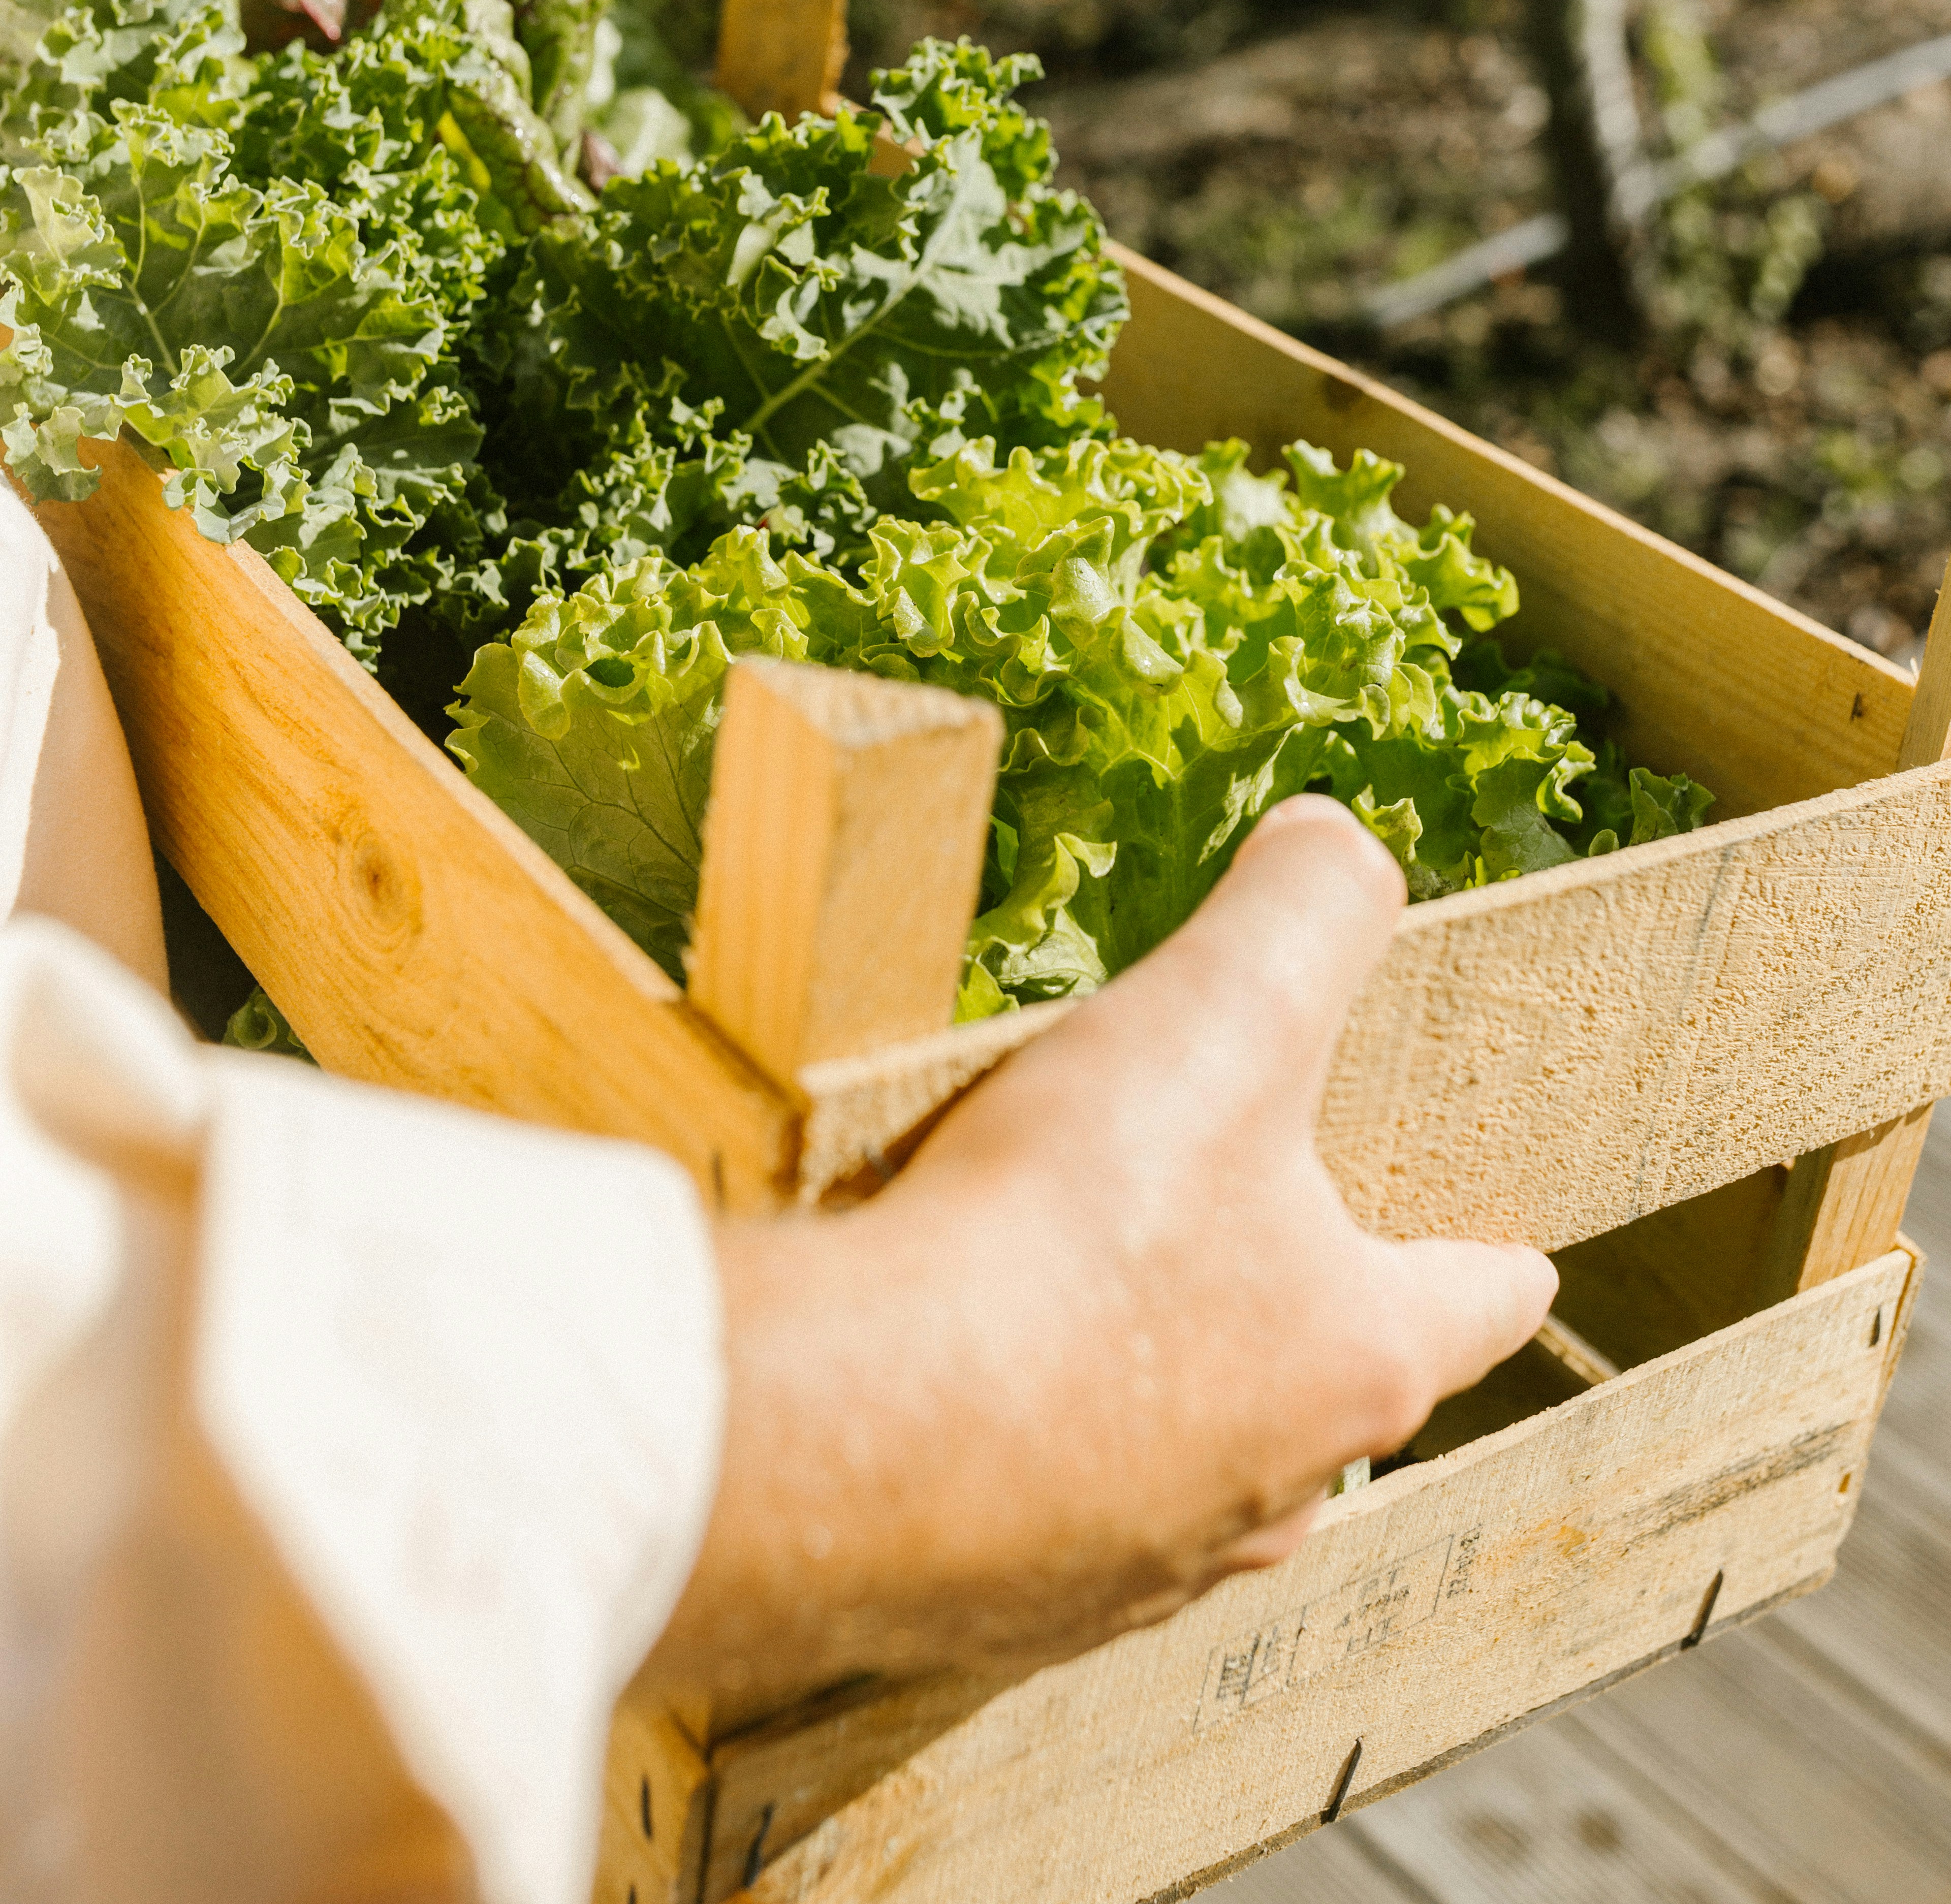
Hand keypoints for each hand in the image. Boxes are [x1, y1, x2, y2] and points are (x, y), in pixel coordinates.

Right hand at [652, 795, 1555, 1707]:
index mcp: (1353, 1357)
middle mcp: (1269, 1487)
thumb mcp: (1222, 1010)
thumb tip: (1340, 844)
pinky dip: (1019, 1460)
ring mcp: (1134, 1562)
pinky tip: (953, 1395)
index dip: (1496, 1266)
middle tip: (1249, 1243)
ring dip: (1151, 1401)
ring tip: (1084, 1314)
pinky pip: (1037, 1524)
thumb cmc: (1070, 1235)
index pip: (1471, 1307)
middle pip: (1325, 1396)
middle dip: (1295, 1321)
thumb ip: (1308, 908)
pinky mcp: (999, 1603)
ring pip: (1183, 1471)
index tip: (1520, 1262)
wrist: (855, 1437)